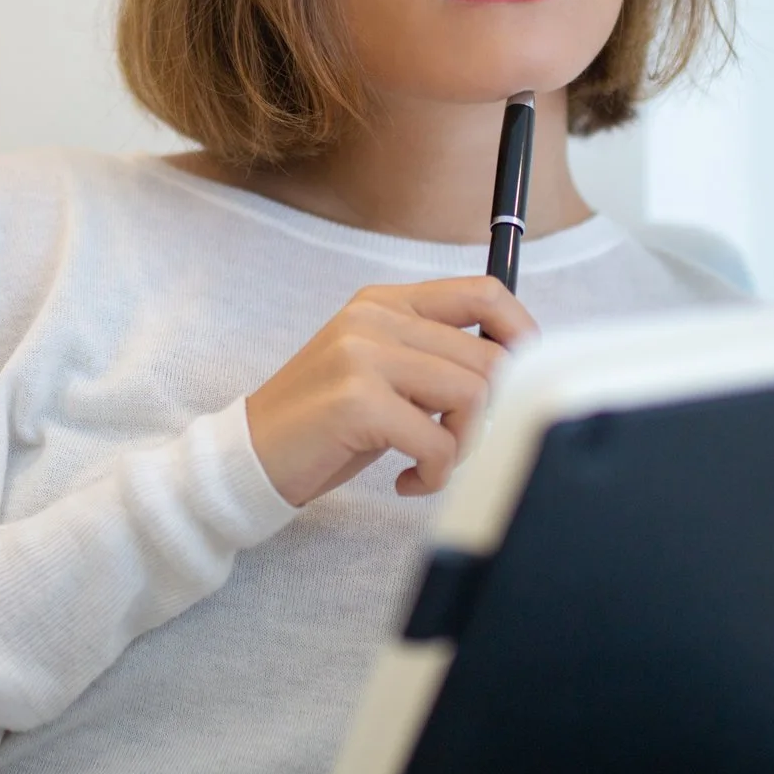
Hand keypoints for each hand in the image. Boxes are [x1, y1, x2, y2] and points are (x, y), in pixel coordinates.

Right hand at [244, 276, 538, 507]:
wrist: (249, 456)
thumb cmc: (324, 426)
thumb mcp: (381, 374)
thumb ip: (434, 359)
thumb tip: (513, 371)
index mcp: (384, 303)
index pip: (483, 292)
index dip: (521, 333)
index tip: (523, 377)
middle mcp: (374, 318)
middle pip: (488, 358)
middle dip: (488, 417)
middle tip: (454, 447)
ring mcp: (363, 355)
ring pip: (472, 396)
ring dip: (462, 447)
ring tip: (428, 465)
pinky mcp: (357, 401)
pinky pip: (437, 442)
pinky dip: (434, 474)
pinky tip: (406, 482)